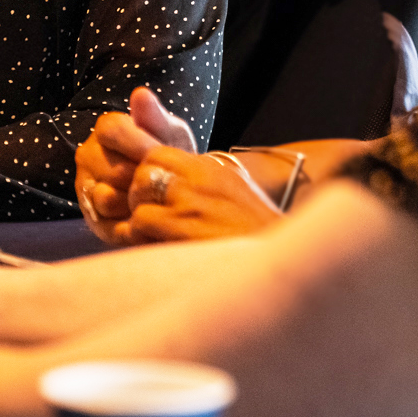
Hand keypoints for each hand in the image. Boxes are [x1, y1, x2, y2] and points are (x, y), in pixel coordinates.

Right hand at [76, 87, 198, 243]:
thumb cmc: (168, 154)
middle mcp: (87, 157)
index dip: (138, 143)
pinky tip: (151, 219)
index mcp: (105, 130)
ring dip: (137, 203)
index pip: (111, 130)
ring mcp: (87, 188)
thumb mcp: (169, 132)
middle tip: (164, 182)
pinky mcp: (93, 220)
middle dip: (143, 177)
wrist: (171, 186)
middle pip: (113, 169)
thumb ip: (155, 116)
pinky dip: (133, 226)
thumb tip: (140, 94)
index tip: (161, 152)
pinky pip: (109, 226)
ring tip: (156, 201)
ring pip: (106, 199)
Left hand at [122, 145, 279, 242]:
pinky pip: (140, 225)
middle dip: (139, 195)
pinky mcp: (181, 231)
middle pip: (143, 173)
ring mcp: (189, 205)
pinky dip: (140, 238)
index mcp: (211, 168)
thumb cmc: (254, 231)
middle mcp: (198, 181)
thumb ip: (203, 177)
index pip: (157, 154)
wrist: (279, 262)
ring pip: (138, 200)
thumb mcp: (234, 188)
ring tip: (154, 236)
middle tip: (149, 216)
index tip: (154, 194)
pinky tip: (157, 249)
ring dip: (139, 220)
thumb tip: (172, 173)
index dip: (148, 173)